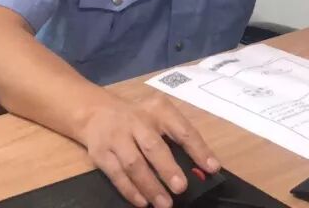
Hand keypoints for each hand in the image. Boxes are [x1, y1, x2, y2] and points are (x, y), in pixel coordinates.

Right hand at [74, 92, 219, 207]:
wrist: (95, 112)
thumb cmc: (139, 118)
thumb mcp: (159, 116)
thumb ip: (178, 138)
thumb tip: (202, 168)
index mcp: (159, 110)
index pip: (182, 130)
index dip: (198, 149)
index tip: (212, 167)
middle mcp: (137, 121)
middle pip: (154, 146)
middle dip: (168, 168)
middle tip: (181, 188)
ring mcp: (117, 137)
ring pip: (134, 164)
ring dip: (150, 186)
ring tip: (165, 203)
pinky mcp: (101, 153)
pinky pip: (116, 174)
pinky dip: (130, 190)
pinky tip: (143, 202)